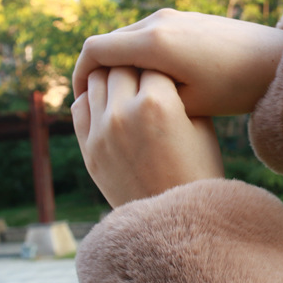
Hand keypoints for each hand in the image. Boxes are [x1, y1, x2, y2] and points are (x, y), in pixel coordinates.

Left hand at [71, 67, 223, 207]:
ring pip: (97, 80)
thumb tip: (163, 69)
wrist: (178, 221)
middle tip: (147, 71)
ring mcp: (102, 131)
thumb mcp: (202, 127)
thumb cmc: (199, 171)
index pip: (153, 60)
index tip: (169, 67)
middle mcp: (124, 112)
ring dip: (112, 77)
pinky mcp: (90, 149)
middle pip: (121, 65)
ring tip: (127, 83)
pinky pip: (81, 106)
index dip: (163, 62)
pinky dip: (93, 98)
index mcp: (159, 103)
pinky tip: (109, 102)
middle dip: (136, 65)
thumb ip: (181, 94)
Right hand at [72, 10, 282, 116]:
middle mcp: (158, 21)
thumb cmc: (235, 89)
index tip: (78, 101)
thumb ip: (146, 99)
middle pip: (108, 42)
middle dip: (96, 72)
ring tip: (120, 95)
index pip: (94, 51)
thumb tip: (118, 103)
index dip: (79, 77)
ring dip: (119, 63)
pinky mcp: (186, 19)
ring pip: (128, 37)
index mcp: (154, 43)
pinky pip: (148, 35)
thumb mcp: (186, 104)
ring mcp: (173, 16)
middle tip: (94, 103)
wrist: (276, 60)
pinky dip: (138, 55)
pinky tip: (148, 81)